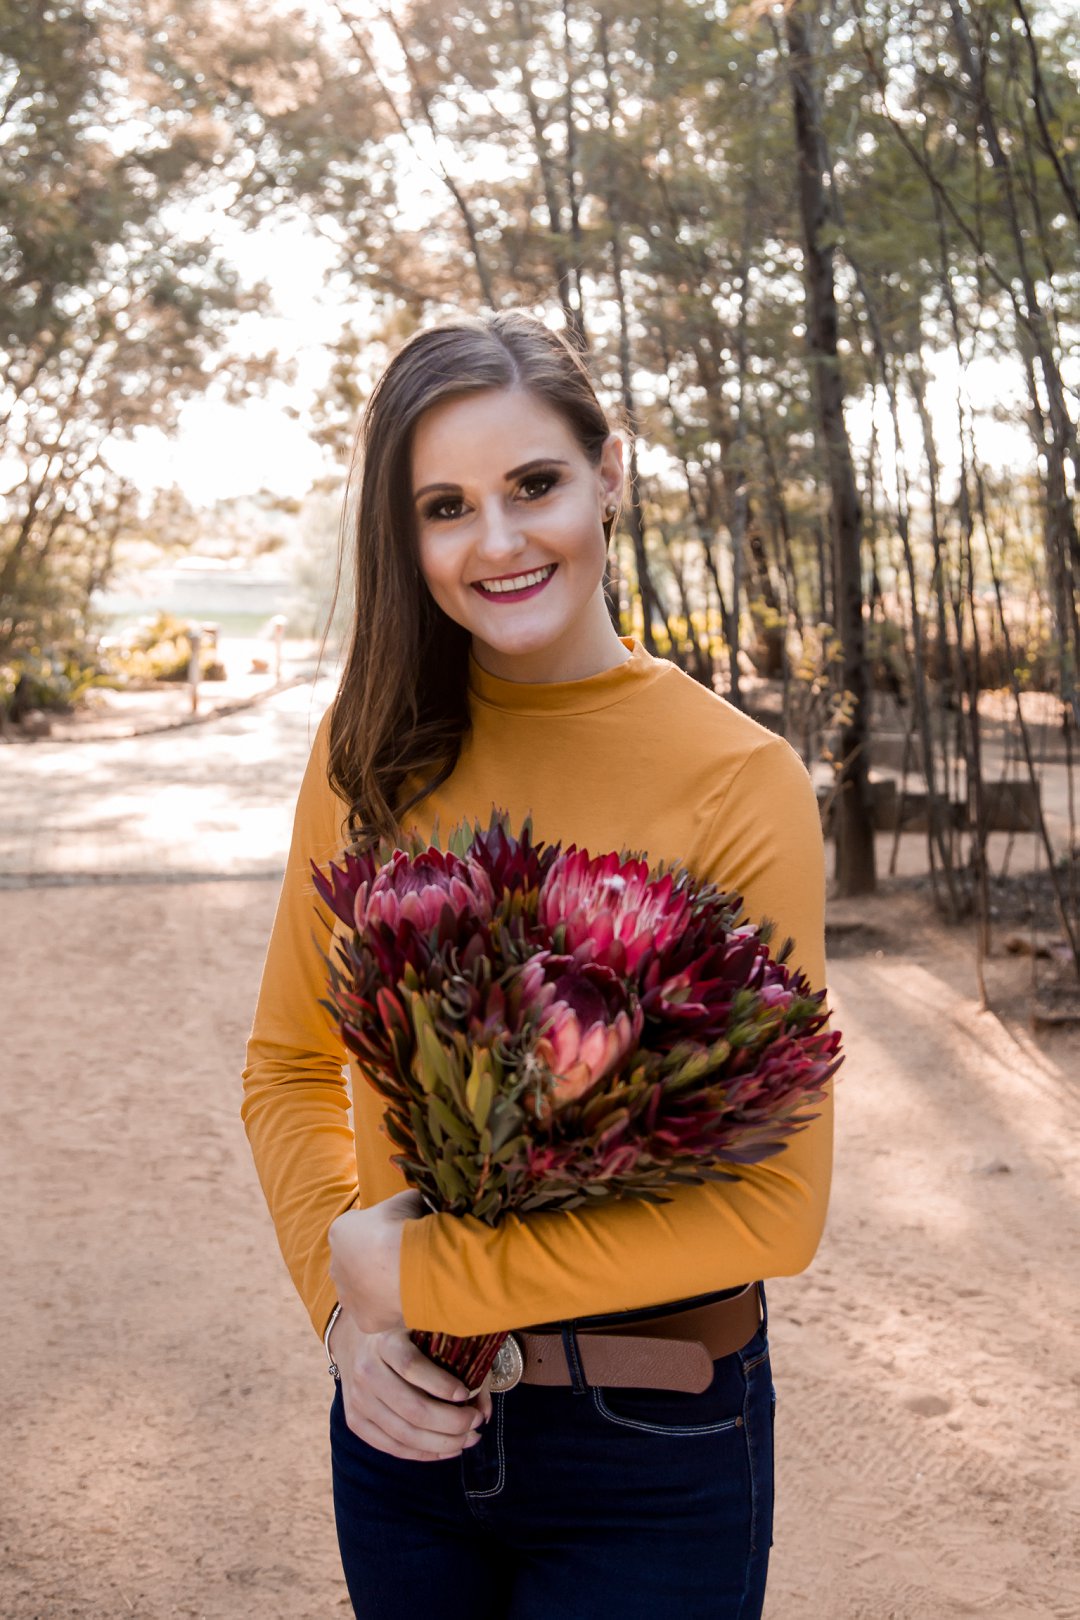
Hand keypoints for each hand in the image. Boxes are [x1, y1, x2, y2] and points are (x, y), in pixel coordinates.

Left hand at [328, 1189, 424, 1335]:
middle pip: (356, 1262)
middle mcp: (335, 1265)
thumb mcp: (407, 1200)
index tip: (399, 1234)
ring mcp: (347, 1296)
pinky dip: (391, 1308)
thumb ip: (408, 1202)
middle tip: (403, 1260)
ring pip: (363, 1291)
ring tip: (407, 1282)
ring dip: (379, 1288)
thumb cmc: (404, 1227)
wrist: (405, 1267)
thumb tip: (419, 1203)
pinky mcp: (362, 1320)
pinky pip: (378, 1314)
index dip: (381, 1230)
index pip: (358, 1230)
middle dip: (376, 1261)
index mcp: (340, 1231)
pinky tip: (408, 1300)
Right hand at [329, 1311, 493, 1461]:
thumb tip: (484, 1410)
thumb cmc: (404, 1336)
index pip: (411, 1366)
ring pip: (403, 1433)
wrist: (355, 1342)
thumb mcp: (426, 1333)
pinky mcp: (354, 1421)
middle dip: (451, 1422)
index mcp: (385, 1341)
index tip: (467, 1393)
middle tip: (476, 1423)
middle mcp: (366, 1370)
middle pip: (411, 1408)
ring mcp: (358, 1399)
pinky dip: (422, 1453)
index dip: (441, 1384)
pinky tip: (446, 1450)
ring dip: (441, 1443)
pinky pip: (391, 1446)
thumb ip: (458, 1361)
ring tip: (467, 1440)